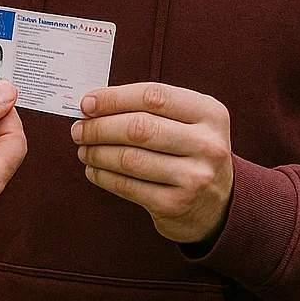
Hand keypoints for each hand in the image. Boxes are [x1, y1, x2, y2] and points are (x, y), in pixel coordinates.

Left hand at [72, 81, 233, 244]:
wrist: (220, 204)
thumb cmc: (191, 152)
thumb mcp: (189, 123)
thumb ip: (150, 108)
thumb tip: (93, 104)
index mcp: (210, 113)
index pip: (153, 96)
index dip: (113, 98)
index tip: (86, 103)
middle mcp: (207, 144)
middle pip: (138, 127)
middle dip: (99, 127)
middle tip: (79, 129)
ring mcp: (194, 177)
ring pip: (130, 158)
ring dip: (97, 152)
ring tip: (83, 149)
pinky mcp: (176, 204)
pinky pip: (128, 186)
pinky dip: (103, 176)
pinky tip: (93, 170)